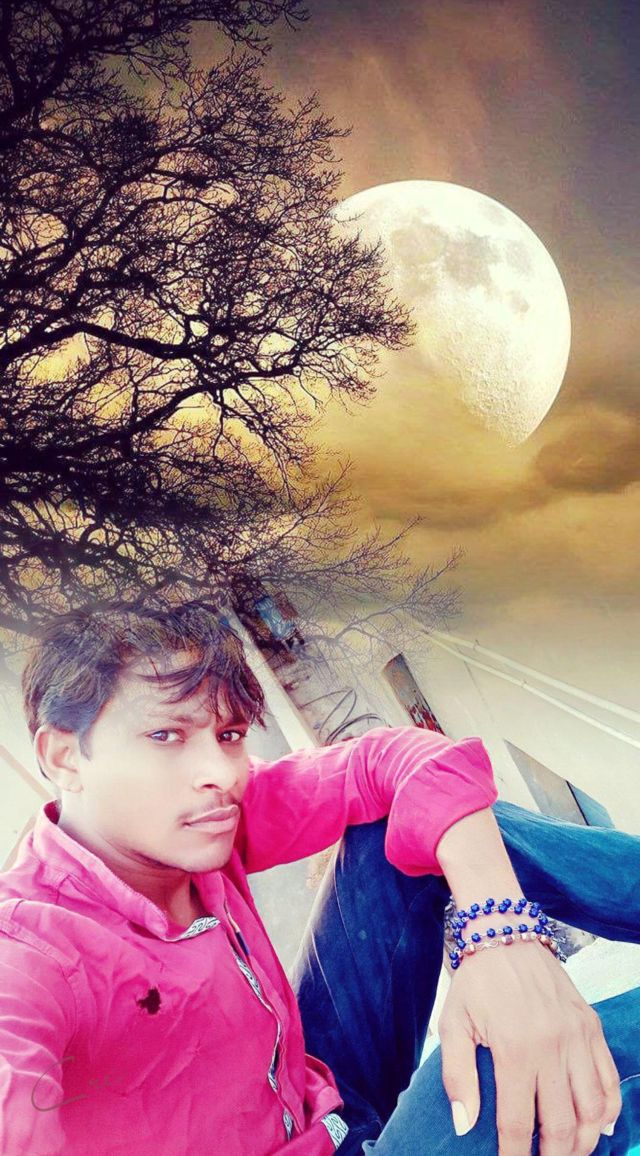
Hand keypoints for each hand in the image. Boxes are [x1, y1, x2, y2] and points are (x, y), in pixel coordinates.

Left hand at [438, 940, 621, 1154]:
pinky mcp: (591, 1026)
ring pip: (593, 1110)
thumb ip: (457, 1076)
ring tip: (568, 1152)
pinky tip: (597, 1125)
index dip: (516, 1155)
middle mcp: (552, 1047)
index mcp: (514, 1050)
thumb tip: (464, 1125)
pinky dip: (608, 1110)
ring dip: (584, 1142)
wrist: (506, 934)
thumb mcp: (452, 1023)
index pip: (519, 1124)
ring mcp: (577, 1037)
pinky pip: (609, 1079)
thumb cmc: (476, 983)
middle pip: (563, 1126)